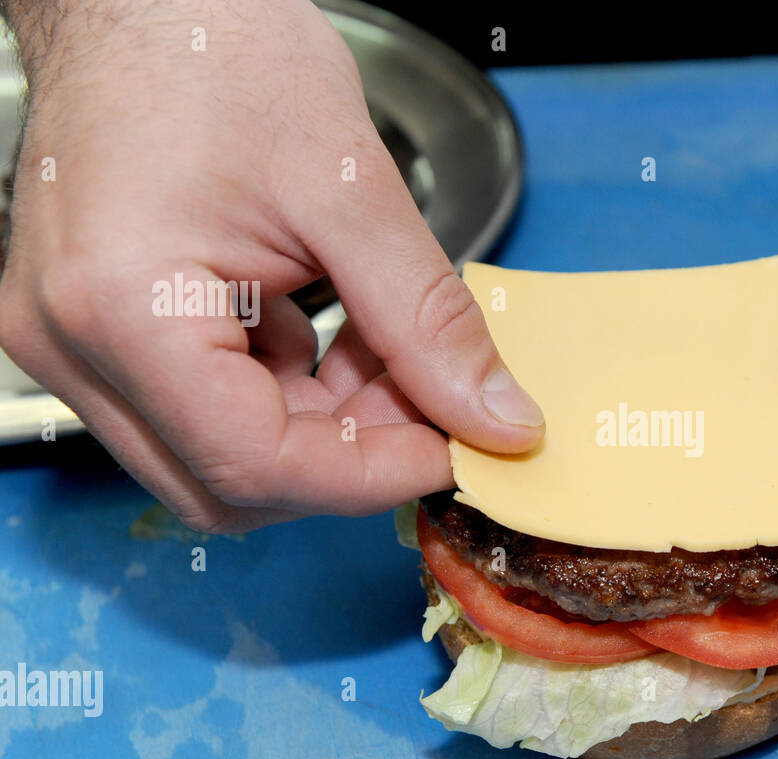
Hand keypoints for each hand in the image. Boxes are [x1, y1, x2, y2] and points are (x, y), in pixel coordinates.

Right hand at [0, 0, 543, 531]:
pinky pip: (205, 410)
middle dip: (350, 456)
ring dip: (324, 428)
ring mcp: (74, 343)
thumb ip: (428, 320)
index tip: (456, 449)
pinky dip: (289, 394)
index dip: (372, 475)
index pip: (254, 463)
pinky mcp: (99, 331)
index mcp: (123, 309)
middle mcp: (72, 346)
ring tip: (383, 347)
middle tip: (430, 398)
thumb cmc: (218, 50)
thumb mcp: (350, 189)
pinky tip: (334, 332)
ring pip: (220, 457)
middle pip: (230, 481)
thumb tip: (496, 419)